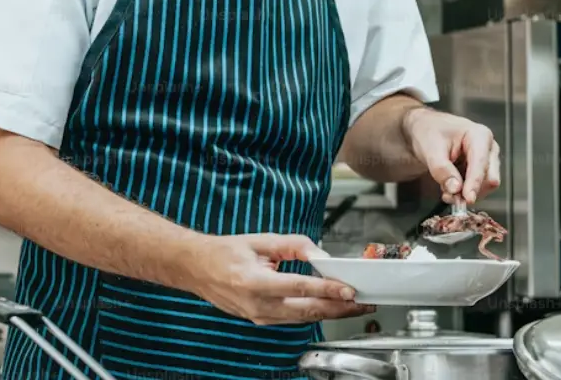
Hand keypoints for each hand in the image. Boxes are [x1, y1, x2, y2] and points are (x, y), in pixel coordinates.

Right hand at [184, 233, 374, 324]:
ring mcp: (258, 316)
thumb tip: (321, 254)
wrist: (197, 269)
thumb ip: (294, 245)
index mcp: (255, 281)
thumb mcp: (260, 241)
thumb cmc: (224, 253)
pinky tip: (327, 307)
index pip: (300, 288)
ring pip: (303, 319)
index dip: (327, 289)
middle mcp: (258, 304)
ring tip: (353, 306)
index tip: (349, 289)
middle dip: (339, 308)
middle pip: (307, 310)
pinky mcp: (260, 320)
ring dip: (330, 313)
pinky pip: (292, 319)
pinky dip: (313, 313)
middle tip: (363, 302)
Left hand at [402, 107, 500, 204]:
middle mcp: (488, 148)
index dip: (475, 183)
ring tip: (445, 190)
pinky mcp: (481, 171)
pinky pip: (478, 188)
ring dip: (466, 193)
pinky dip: (464, 192)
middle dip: (470, 190)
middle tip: (450, 196)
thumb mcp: (431, 149)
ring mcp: (487, 160)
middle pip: (489, 178)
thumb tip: (455, 189)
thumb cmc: (430, 132)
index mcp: (479, 135)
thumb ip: (442, 169)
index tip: (468, 198)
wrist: (426, 130)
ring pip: (485, 186)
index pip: (481, 163)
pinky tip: (450, 188)